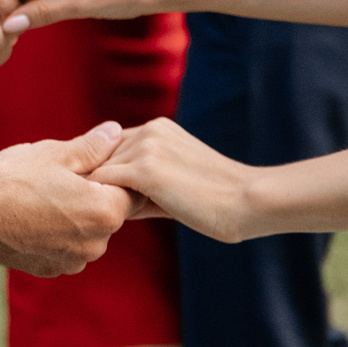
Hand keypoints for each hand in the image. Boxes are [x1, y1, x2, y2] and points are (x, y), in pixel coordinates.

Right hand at [0, 121, 136, 274]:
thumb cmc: (11, 179)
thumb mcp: (54, 154)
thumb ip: (92, 147)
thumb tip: (115, 133)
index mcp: (103, 212)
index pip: (129, 191)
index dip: (111, 174)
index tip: (89, 165)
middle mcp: (95, 244)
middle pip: (108, 214)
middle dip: (93, 196)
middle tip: (61, 177)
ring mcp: (73, 261)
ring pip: (86, 232)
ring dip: (74, 217)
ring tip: (43, 197)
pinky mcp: (51, 269)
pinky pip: (66, 247)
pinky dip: (56, 234)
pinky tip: (31, 217)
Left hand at [91, 118, 257, 243]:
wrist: (247, 201)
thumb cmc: (214, 200)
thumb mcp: (173, 179)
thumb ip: (139, 180)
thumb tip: (102, 197)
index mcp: (157, 128)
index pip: (111, 147)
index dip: (105, 173)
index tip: (100, 195)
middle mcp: (149, 130)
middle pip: (102, 160)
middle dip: (101, 185)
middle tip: (102, 210)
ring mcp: (146, 147)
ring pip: (100, 173)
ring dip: (102, 196)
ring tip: (116, 215)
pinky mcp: (145, 169)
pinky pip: (103, 184)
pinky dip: (102, 202)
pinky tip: (113, 217)